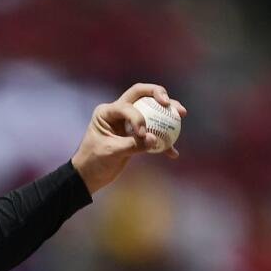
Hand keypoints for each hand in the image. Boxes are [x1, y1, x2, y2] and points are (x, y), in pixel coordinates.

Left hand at [70, 83, 186, 194]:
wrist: (88, 176)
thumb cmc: (93, 161)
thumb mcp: (111, 152)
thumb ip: (133, 145)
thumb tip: (155, 140)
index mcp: (107, 112)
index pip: (127, 105)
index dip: (138, 117)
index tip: (142, 134)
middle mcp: (118, 112)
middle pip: (141, 95)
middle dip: (158, 94)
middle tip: (170, 103)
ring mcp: (128, 122)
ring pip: (150, 111)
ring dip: (166, 112)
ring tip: (181, 114)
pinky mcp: (135, 135)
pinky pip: (152, 134)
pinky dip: (162, 142)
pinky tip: (172, 153)